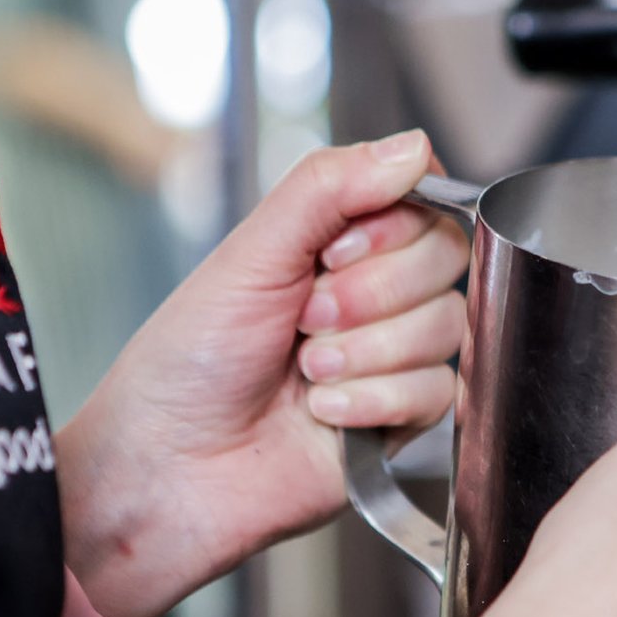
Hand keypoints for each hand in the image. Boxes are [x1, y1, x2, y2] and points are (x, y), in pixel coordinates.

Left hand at [56, 130, 467, 616]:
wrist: (170, 469)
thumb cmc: (188, 363)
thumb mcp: (252, 255)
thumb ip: (329, 188)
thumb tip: (414, 146)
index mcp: (337, 244)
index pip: (423, 204)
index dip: (391, 230)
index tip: (332, 254)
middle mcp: (373, 295)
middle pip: (446, 262)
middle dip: (370, 295)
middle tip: (305, 320)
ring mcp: (392, 357)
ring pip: (444, 328)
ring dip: (366, 352)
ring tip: (304, 373)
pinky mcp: (403, 421)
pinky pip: (437, 392)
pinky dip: (373, 400)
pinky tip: (324, 414)